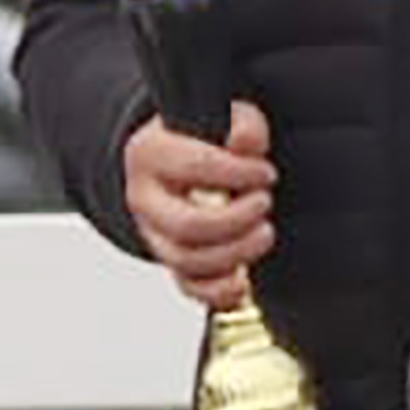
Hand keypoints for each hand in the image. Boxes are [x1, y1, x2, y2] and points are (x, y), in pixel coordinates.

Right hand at [121, 97, 276, 311]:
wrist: (171, 159)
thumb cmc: (199, 137)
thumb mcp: (217, 117)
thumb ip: (240, 124)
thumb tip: (247, 142)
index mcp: (148, 153)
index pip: (193, 168)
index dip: (238, 173)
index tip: (266, 172)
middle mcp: (143, 197)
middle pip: (186, 225)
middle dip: (236, 221)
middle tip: (265, 203)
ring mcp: (153, 233)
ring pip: (187, 261)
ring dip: (235, 254)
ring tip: (263, 233)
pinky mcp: (168, 259)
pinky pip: (188, 287)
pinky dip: (219, 292)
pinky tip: (244, 280)